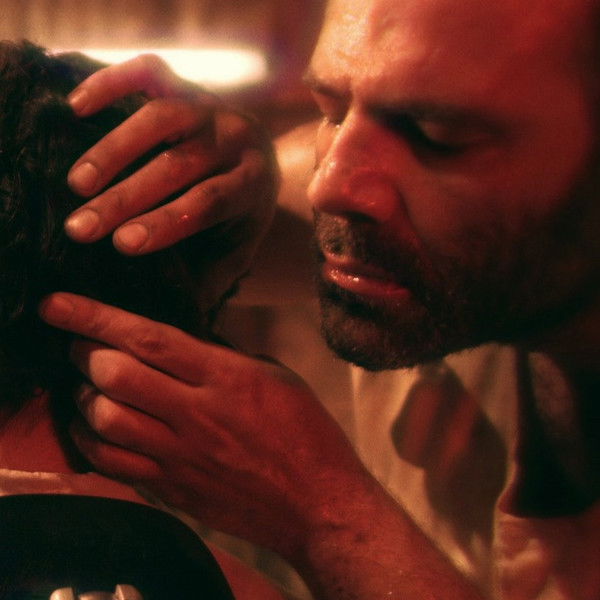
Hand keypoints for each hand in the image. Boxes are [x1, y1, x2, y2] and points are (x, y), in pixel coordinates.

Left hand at [39, 292, 367, 559]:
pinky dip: (90, 441)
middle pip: (114, 376)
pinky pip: (112, 465)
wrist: (317, 503)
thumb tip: (179, 344)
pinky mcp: (172, 490)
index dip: (95, 318)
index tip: (59, 306)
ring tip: (87, 385)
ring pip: (104, 420)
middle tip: (81, 346)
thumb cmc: (306, 433)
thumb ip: (223, 358)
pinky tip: (94, 427)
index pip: (148, 340)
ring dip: (83, 396)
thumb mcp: (275, 376)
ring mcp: (180, 457)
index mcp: (226, 378)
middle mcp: (196, 415)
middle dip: (84, 353)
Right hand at [65, 54, 277, 302]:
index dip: (166, 222)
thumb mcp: (235, 252)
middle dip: (127, 197)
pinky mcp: (186, 85)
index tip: (122, 245)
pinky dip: (111, 83)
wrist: (258, 166)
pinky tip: (76, 107)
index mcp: (254, 184)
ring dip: (115, 150)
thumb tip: (176, 323)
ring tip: (77, 184)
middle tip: (81, 227)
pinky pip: (149, 73)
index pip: (210, 202)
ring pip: (162, 119)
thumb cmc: (237, 219)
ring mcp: (211, 107)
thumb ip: (211, 277)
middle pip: (180, 165)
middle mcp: (237, 139)